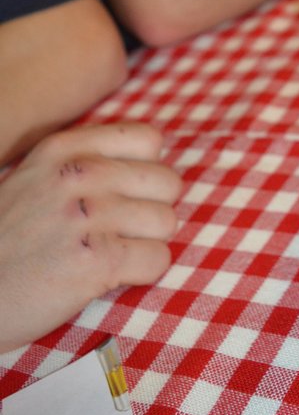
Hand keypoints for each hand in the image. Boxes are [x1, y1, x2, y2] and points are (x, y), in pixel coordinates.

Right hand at [0, 123, 181, 352]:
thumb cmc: (9, 240)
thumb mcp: (36, 178)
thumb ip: (86, 161)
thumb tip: (152, 159)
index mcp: (64, 149)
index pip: (148, 140)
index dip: (145, 170)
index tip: (125, 193)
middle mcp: (79, 174)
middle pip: (167, 182)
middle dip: (151, 209)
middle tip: (120, 230)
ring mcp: (90, 216)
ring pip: (166, 221)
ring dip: (147, 241)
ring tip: (112, 252)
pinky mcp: (98, 261)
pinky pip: (158, 259)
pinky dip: (143, 272)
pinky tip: (112, 275)